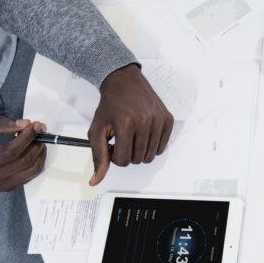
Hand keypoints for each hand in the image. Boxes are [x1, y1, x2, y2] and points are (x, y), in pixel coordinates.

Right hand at [0, 118, 46, 204]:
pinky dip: (37, 164)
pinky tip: (35, 153)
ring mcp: (0, 186)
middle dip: (36, 143)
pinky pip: (29, 177)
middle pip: (23, 161)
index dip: (26, 137)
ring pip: (30, 171)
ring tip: (39, 141)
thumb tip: (24, 124)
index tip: (35, 125)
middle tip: (40, 131)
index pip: (10, 150)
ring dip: (40, 154)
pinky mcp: (7, 189)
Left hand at [88, 64, 173, 185]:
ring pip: (150, 155)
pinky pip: (162, 147)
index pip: (123, 160)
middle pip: (137, 159)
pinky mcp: (167, 120)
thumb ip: (98, 156)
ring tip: (132, 136)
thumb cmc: (110, 104)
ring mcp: (158, 120)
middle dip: (127, 153)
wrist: (124, 82)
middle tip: (122, 139)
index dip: (115, 157)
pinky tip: (143, 134)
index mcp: (126, 123)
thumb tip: (96, 179)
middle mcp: (145, 121)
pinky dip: (152, 145)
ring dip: (139, 150)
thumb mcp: (97, 130)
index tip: (112, 145)